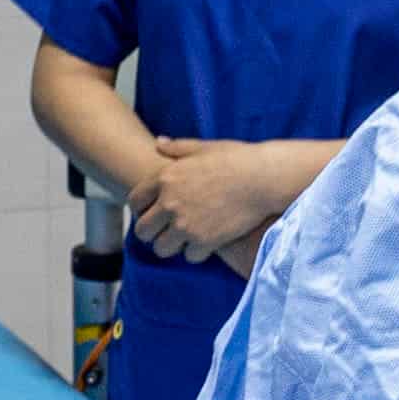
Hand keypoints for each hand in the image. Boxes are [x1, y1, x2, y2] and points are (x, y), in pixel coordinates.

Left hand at [131, 140, 302, 267]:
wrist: (263, 179)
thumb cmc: (236, 159)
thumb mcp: (204, 147)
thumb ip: (177, 147)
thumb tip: (159, 142)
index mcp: (165, 178)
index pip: (134, 201)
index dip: (140, 209)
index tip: (151, 212)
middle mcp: (170, 203)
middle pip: (143, 231)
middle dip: (152, 232)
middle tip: (165, 231)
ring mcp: (186, 225)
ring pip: (162, 249)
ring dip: (172, 246)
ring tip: (184, 240)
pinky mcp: (204, 241)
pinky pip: (189, 257)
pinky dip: (197, 252)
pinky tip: (206, 243)